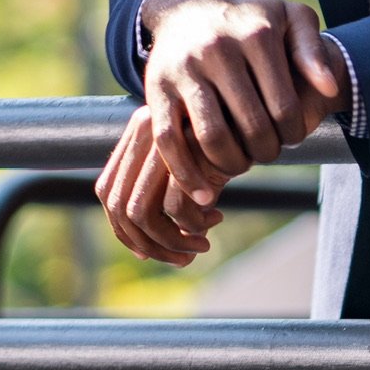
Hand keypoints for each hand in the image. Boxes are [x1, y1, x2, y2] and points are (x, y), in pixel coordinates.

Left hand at [96, 106, 220, 264]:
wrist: (259, 111)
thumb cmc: (228, 144)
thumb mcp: (191, 173)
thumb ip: (166, 205)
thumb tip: (151, 255)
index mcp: (137, 133)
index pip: (109, 192)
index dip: (124, 229)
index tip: (149, 251)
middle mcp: (143, 131)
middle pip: (121, 206)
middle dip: (149, 244)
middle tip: (182, 258)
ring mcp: (162, 137)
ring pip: (142, 212)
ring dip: (171, 241)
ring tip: (200, 246)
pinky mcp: (187, 146)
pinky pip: (174, 205)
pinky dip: (192, 224)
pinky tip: (215, 219)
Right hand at [141, 0, 349, 204]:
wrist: (190, 7)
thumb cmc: (251, 21)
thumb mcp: (290, 19)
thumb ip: (313, 51)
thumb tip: (329, 89)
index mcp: (257, 34)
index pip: (284, 105)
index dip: (294, 132)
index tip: (294, 136)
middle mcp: (218, 49)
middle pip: (251, 125)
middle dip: (267, 150)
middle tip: (270, 152)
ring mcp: (185, 70)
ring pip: (212, 136)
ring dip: (233, 164)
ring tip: (244, 164)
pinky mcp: (156, 89)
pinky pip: (168, 140)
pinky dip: (186, 173)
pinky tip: (206, 191)